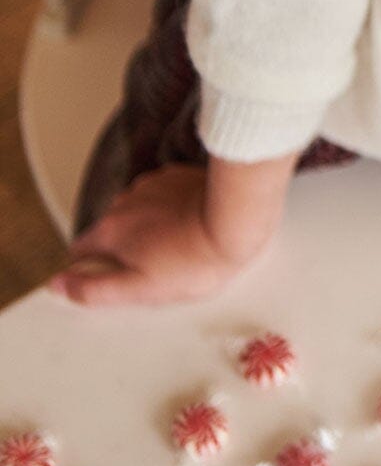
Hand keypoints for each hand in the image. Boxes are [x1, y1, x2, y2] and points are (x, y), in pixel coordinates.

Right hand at [48, 164, 266, 306]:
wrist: (236, 220)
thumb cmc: (195, 259)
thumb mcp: (140, 289)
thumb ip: (94, 289)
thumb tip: (59, 286)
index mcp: (109, 231)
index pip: (80, 251)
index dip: (92, 267)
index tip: (112, 277)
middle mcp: (123, 203)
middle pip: (110, 229)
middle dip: (125, 246)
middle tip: (155, 265)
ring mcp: (151, 186)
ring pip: (137, 210)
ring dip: (148, 225)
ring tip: (178, 244)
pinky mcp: (177, 176)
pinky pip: (164, 194)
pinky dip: (171, 207)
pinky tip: (192, 221)